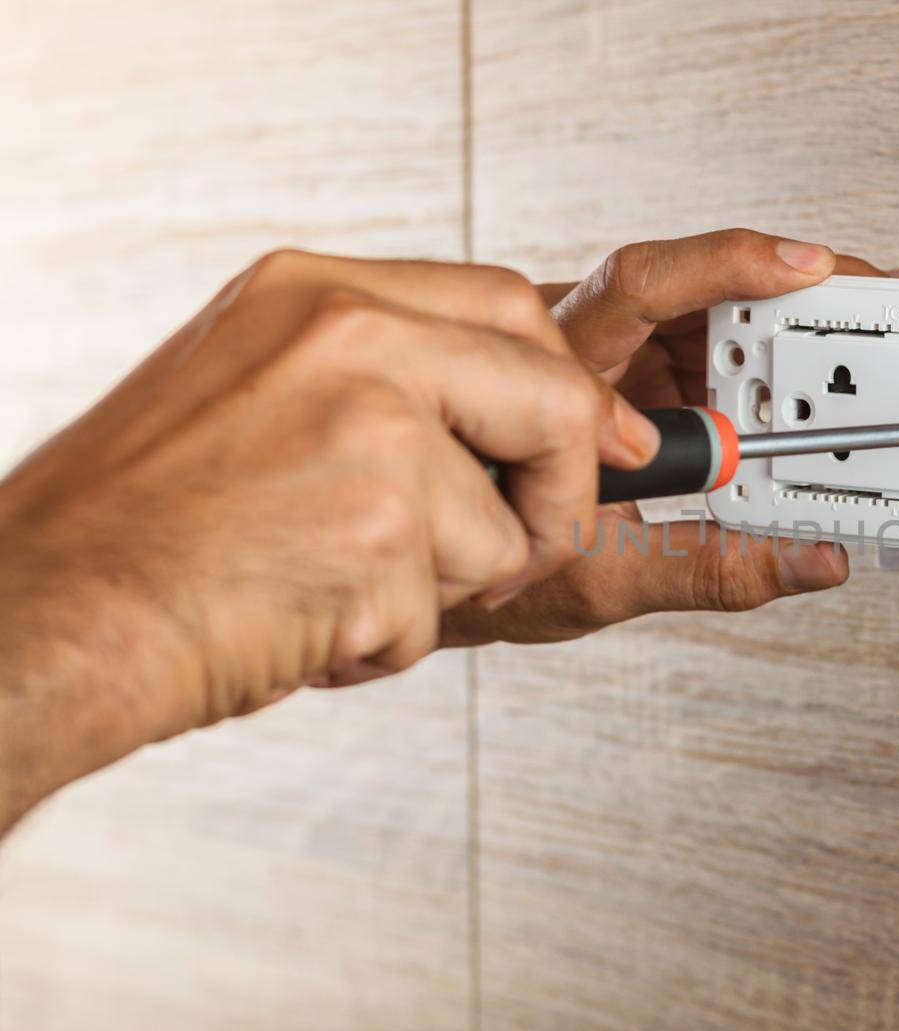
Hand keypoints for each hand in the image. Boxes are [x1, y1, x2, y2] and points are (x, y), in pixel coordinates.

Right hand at [0, 250, 656, 827]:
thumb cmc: (144, 526)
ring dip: (441, 588)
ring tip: (326, 587)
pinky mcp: (379, 535)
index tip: (612, 437)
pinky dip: (388, 640)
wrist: (46, 616)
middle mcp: (347, 340)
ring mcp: (368, 433)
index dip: (569, 381)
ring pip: (503, 528)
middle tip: (524, 549)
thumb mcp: (257, 393)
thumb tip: (533, 412)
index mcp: (314, 291)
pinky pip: (447, 610)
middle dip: (562, 490)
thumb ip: (389, 383)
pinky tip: (300, 623)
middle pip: (553, 396)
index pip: (504, 304)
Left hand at [442, 228, 898, 644]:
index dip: (731, 265)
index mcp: (551, 371)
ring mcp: (609, 362)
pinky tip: (818, 384)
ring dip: (792, 335)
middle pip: (702, 292)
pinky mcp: (633, 384)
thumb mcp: (602, 580)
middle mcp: (582, 348)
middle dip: (801, 293)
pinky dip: (768, 374)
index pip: (644, 285)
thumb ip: (710, 567)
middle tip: (887, 302)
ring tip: (872, 345)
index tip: (809, 266)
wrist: (436, 575)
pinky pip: (711, 361)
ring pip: (714, 323)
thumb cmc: (485, 565)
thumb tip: (811, 558)